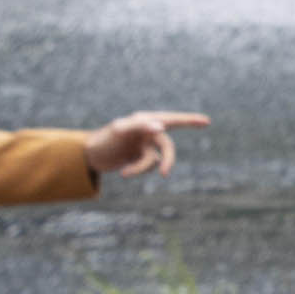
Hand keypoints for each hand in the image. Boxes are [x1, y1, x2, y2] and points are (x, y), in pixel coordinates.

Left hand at [87, 110, 209, 178]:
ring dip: (141, 169)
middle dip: (167, 160)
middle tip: (165, 174)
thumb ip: (140, 126)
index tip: (207, 121)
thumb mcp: (120, 131)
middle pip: (167, 146)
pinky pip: (148, 166)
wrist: (87, 155)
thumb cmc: (104, 139)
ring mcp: (144, 145)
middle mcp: (147, 132)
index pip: (172, 119)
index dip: (190, 121)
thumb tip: (161, 127)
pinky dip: (138, 170)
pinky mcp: (140, 157)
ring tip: (125, 174)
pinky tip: (125, 171)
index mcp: (144, 120)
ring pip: (155, 160)